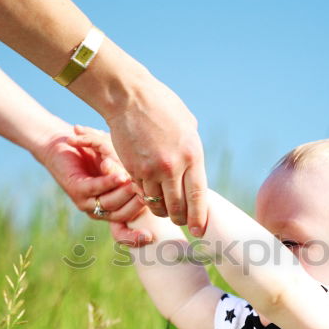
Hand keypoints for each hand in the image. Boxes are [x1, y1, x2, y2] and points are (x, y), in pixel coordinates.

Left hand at [33, 124, 150, 244]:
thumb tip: (155, 186)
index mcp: (109, 211)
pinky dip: (109, 181)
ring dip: (125, 193)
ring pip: (110, 203)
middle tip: (151, 193)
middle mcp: (97, 211)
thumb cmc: (94, 155)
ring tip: (137, 183)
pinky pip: (95, 188)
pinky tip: (121, 175)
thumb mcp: (118, 168)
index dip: (135, 238)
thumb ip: (132, 178)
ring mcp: (85, 202)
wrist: (62, 145)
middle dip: (137, 205)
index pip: (123, 233)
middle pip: (122, 215)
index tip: (150, 237)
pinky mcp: (76, 188)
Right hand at [102, 76, 208, 234]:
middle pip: (177, 208)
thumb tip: (194, 169)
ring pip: (157, 204)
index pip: (197, 197)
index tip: (199, 231)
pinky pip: (141, 193)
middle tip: (182, 222)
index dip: (199, 218)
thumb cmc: (162, 107)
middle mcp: (172, 167)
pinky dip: (146, 197)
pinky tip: (150, 192)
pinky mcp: (132, 170)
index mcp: (192, 155)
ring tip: (166, 208)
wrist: (129, 98)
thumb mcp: (188, 127)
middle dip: (180, 219)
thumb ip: (192, 151)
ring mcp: (150, 170)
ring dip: (162, 210)